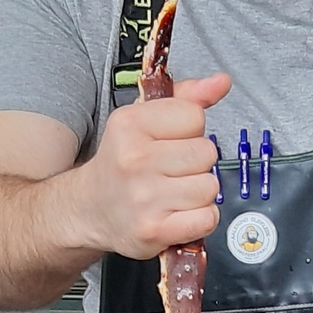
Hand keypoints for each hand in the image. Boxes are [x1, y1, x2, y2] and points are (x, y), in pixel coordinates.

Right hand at [72, 69, 232, 259]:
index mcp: (130, 124)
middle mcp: (135, 159)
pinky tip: (179, 214)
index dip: (190, 130)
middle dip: (196, 163)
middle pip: (206, 153)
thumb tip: (222, 82)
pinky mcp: (154, 230)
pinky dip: (200, 219)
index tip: (170, 142)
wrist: (90, 209)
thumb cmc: (122, 163)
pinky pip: (207, 218)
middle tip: (170, 171)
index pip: (195, 116)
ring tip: (173, 193)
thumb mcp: (144, 120)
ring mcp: (144, 197)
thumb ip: (186, 98)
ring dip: (199, 193)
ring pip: (210, 187)